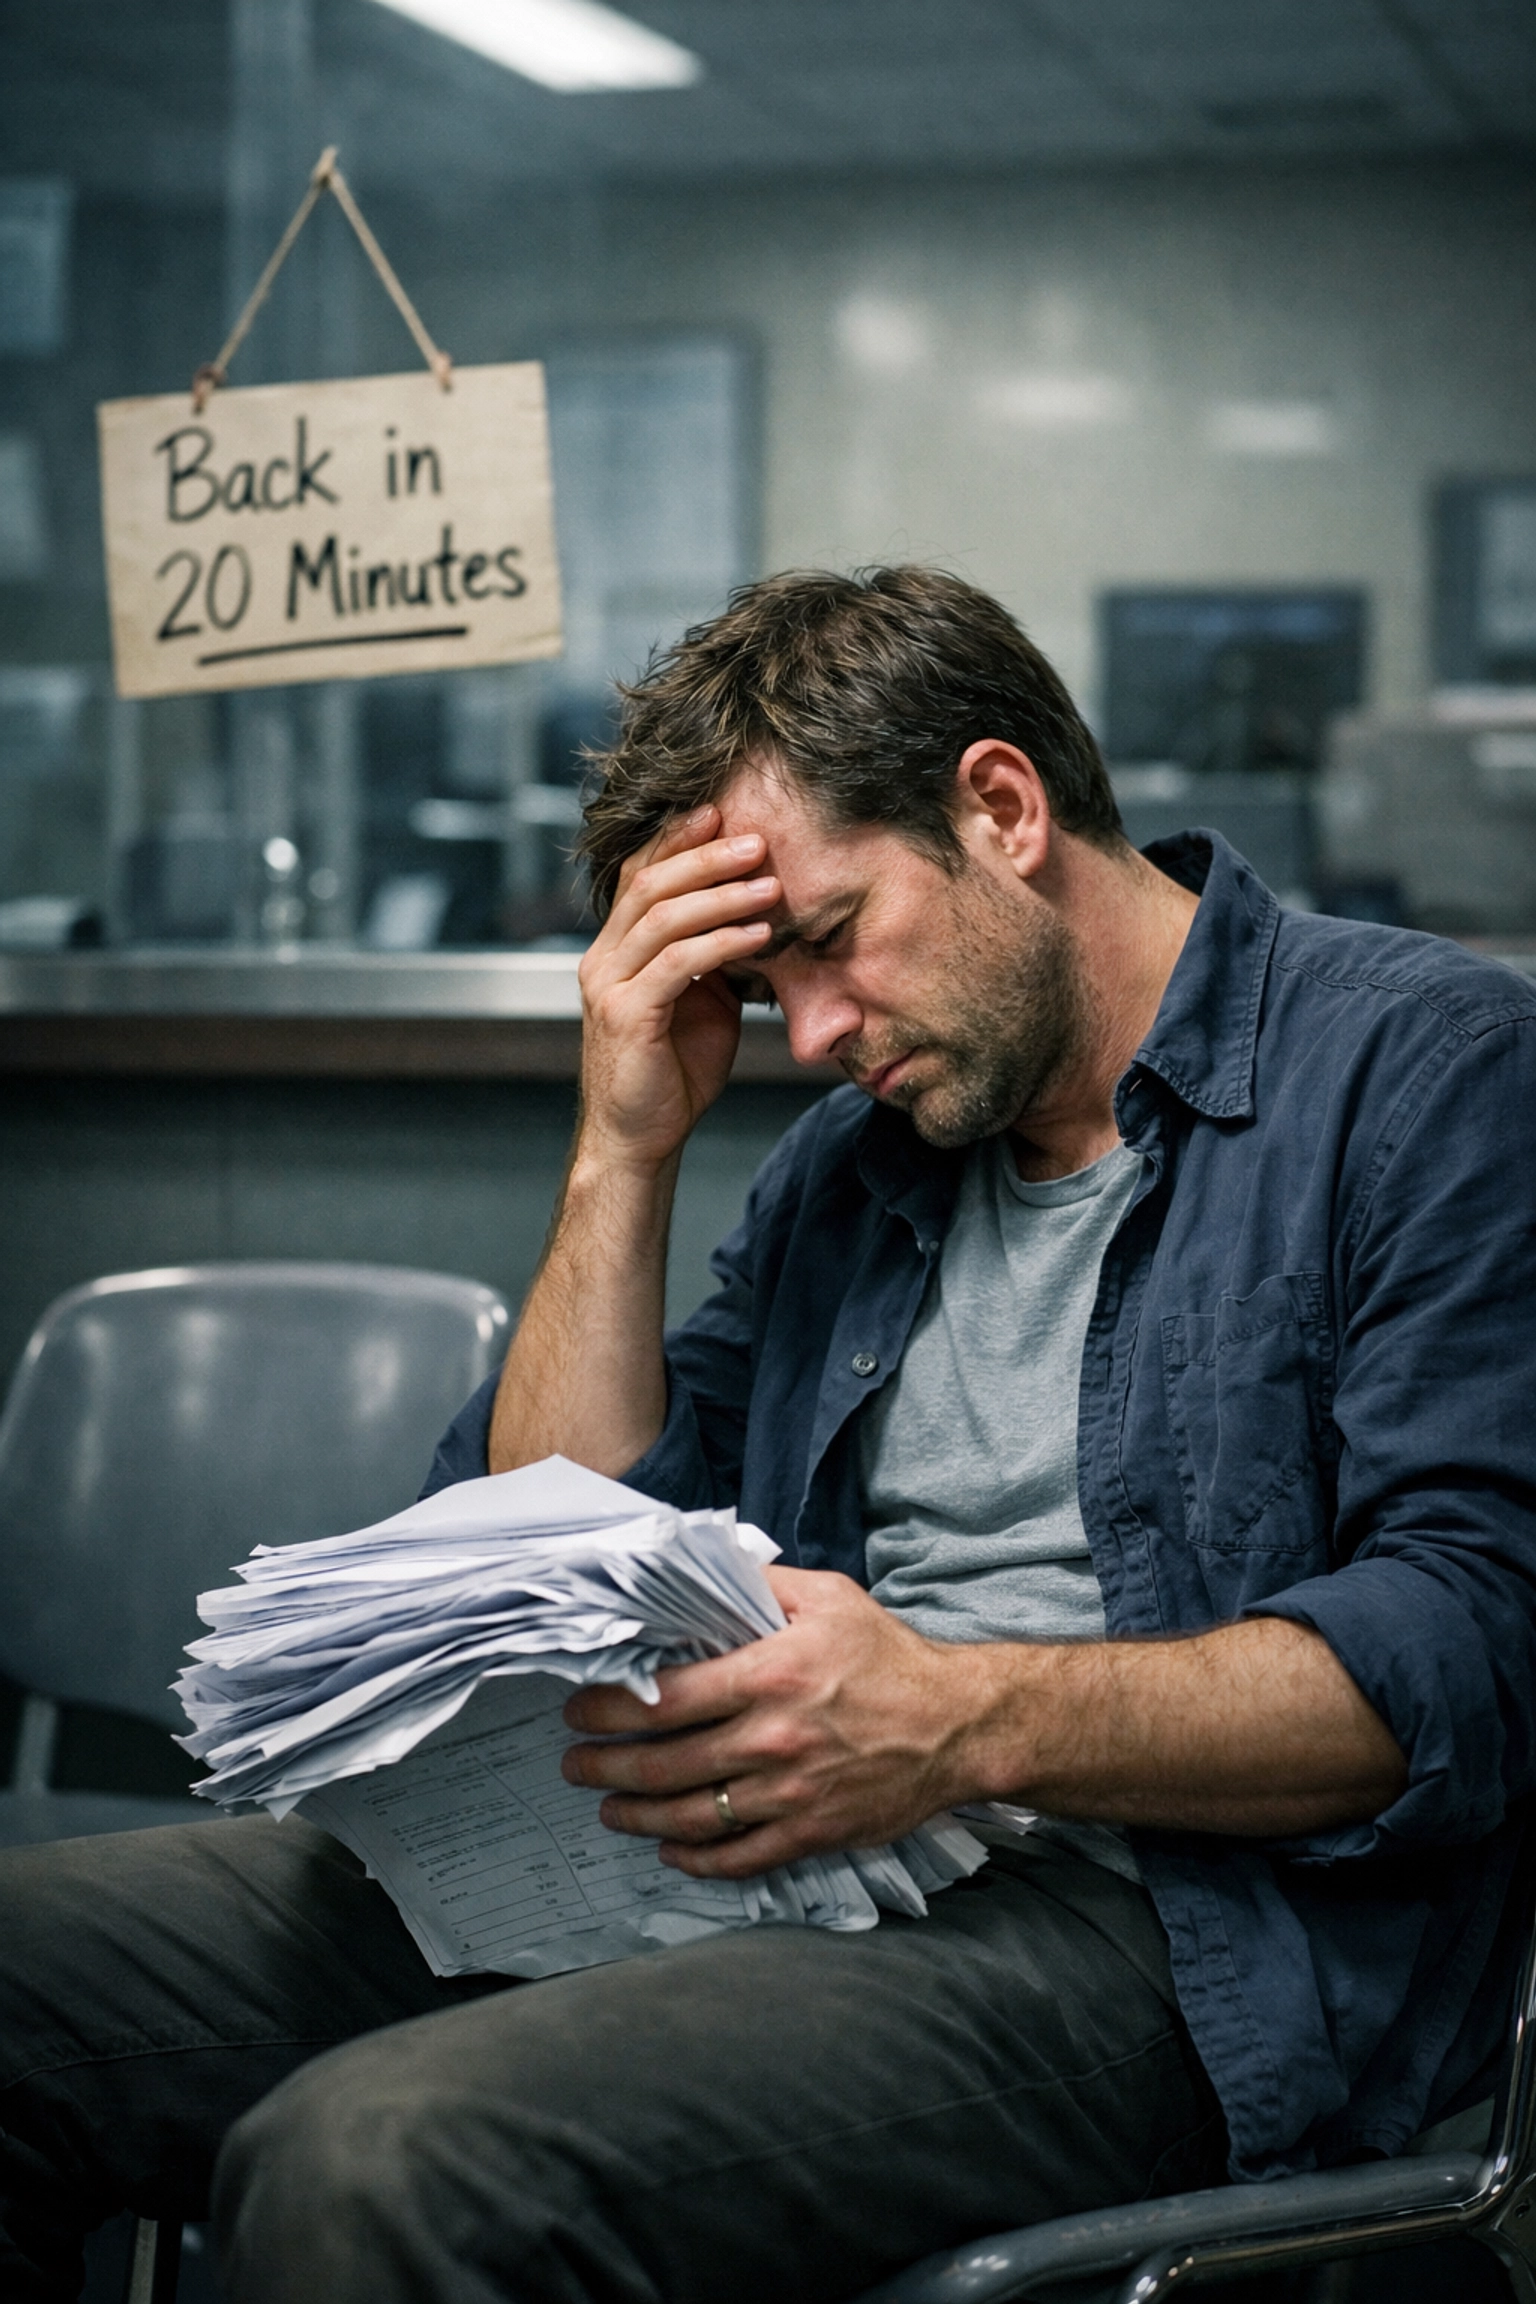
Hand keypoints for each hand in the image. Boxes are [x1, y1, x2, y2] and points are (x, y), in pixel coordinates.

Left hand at [560, 1567, 976, 1876]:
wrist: (957, 1726)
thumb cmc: (890, 1657)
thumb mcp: (828, 1598)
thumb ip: (762, 1585)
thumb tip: (706, 1570)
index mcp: (769, 1675)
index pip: (663, 1699)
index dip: (609, 1709)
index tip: (581, 1710)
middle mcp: (771, 1739)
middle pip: (662, 1765)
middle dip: (604, 1767)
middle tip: (576, 1764)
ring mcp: (789, 1794)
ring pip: (689, 1816)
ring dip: (636, 1815)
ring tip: (608, 1806)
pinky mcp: (810, 1833)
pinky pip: (737, 1858)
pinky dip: (694, 1859)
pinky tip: (669, 1849)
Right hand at [576, 806, 778, 1170]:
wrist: (639, 1138)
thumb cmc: (671, 1073)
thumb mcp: (700, 1003)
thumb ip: (714, 960)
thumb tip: (756, 919)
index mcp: (614, 949)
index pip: (639, 875)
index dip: (676, 839)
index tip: (722, 811)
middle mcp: (602, 959)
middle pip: (649, 884)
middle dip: (705, 856)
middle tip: (758, 841)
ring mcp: (608, 986)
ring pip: (662, 918)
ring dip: (721, 895)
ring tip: (769, 883)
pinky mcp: (625, 1015)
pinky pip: (676, 964)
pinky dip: (721, 943)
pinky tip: (759, 935)